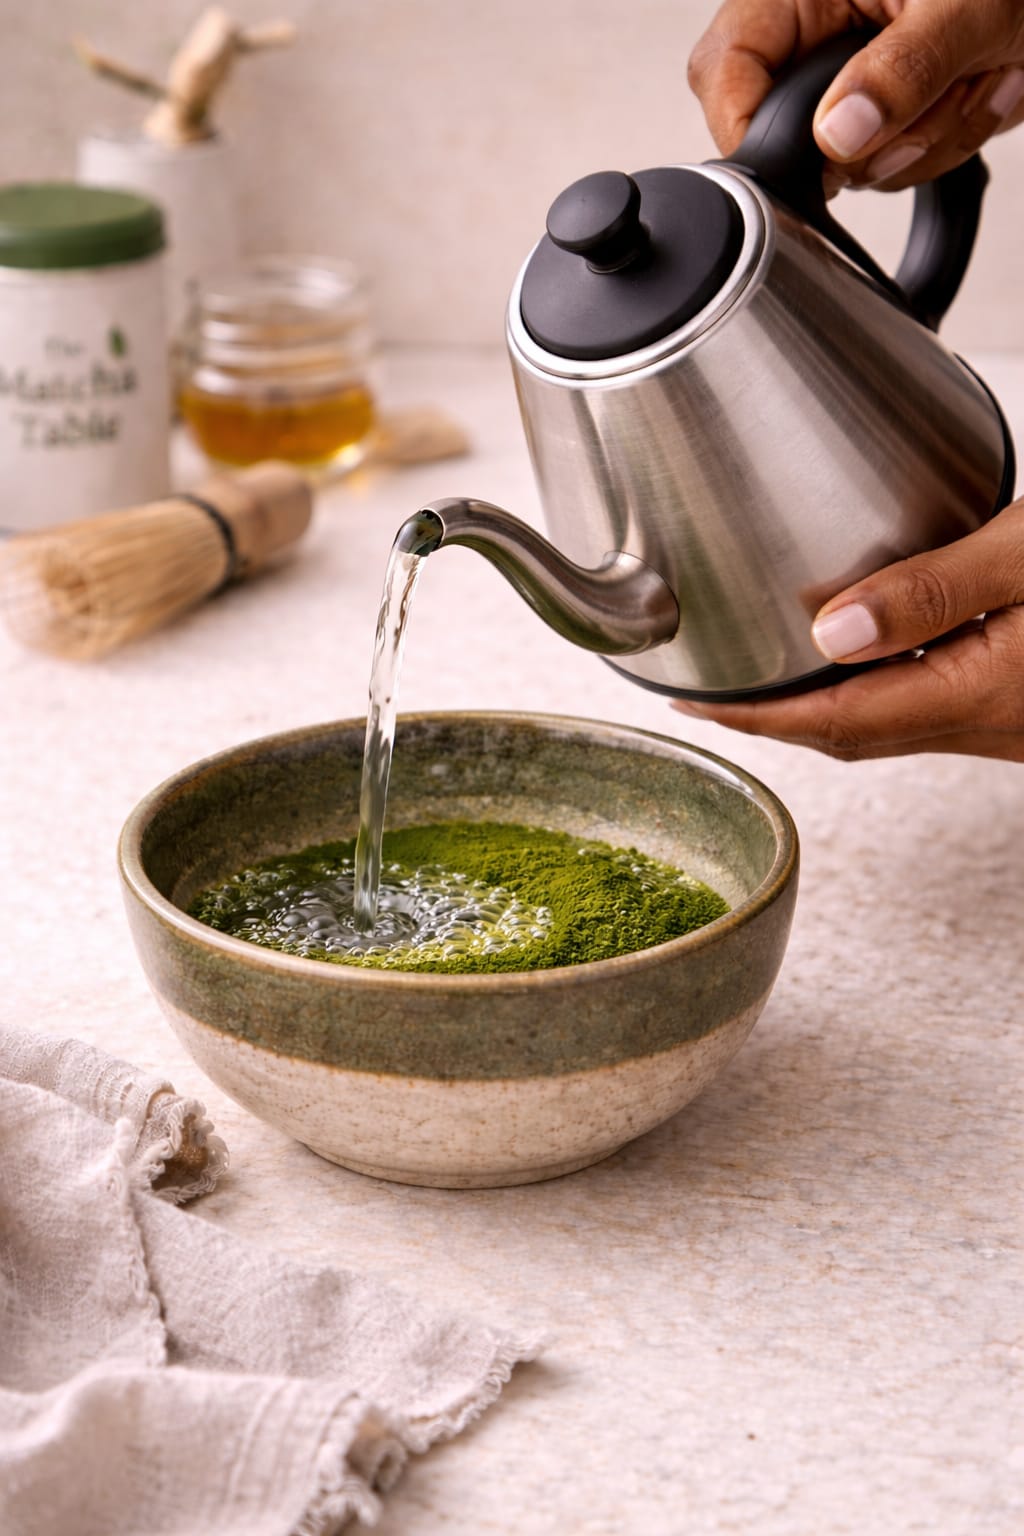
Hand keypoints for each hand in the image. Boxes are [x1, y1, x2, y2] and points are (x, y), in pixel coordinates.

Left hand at [673, 498, 1023, 760]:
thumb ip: (931, 590)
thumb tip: (830, 628)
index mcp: (977, 696)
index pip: (835, 721)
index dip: (756, 716)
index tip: (697, 701)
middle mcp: (988, 725)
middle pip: (852, 734)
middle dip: (774, 717)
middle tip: (711, 692)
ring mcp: (1005, 722)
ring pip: (888, 724)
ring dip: (822, 703)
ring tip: (768, 670)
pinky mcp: (1018, 704)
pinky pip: (927, 705)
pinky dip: (873, 684)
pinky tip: (862, 646)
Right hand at [688, 1, 1023, 190]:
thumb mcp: (966, 5)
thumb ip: (901, 69)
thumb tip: (838, 134)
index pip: (724, 69)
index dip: (747, 125)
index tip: (805, 158)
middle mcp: (820, 36)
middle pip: (787, 133)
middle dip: (870, 139)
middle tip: (932, 99)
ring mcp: (852, 82)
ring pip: (850, 165)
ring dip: (925, 138)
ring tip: (971, 76)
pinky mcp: (886, 114)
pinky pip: (892, 170)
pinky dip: (944, 144)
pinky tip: (970, 90)